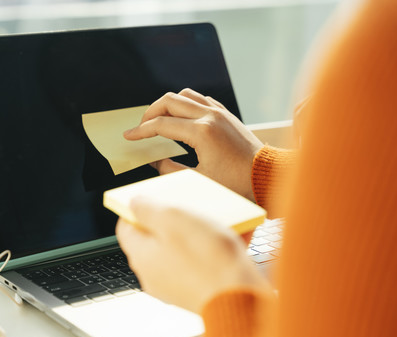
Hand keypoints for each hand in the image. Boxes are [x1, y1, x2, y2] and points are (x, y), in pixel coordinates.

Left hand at [116, 197, 269, 313]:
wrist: (243, 298)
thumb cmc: (208, 259)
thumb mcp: (172, 219)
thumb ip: (147, 208)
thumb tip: (133, 203)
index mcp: (141, 256)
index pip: (126, 228)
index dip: (137, 209)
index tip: (151, 199)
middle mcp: (153, 275)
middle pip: (154, 239)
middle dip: (171, 221)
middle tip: (188, 208)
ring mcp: (175, 287)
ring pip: (180, 251)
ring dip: (195, 234)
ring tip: (215, 222)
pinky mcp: (197, 292)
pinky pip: (200, 264)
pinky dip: (212, 251)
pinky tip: (232, 239)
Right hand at [124, 88, 262, 201]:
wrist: (267, 176)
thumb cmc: (237, 182)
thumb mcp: (199, 179)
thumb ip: (170, 169)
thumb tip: (154, 160)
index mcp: (201, 132)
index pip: (161, 124)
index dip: (141, 130)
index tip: (129, 136)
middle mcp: (210, 116)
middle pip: (169, 101)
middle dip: (150, 112)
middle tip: (141, 127)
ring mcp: (219, 112)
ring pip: (184, 95)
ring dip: (167, 104)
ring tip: (159, 119)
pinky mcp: (226, 114)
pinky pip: (200, 99)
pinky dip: (185, 104)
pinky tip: (181, 117)